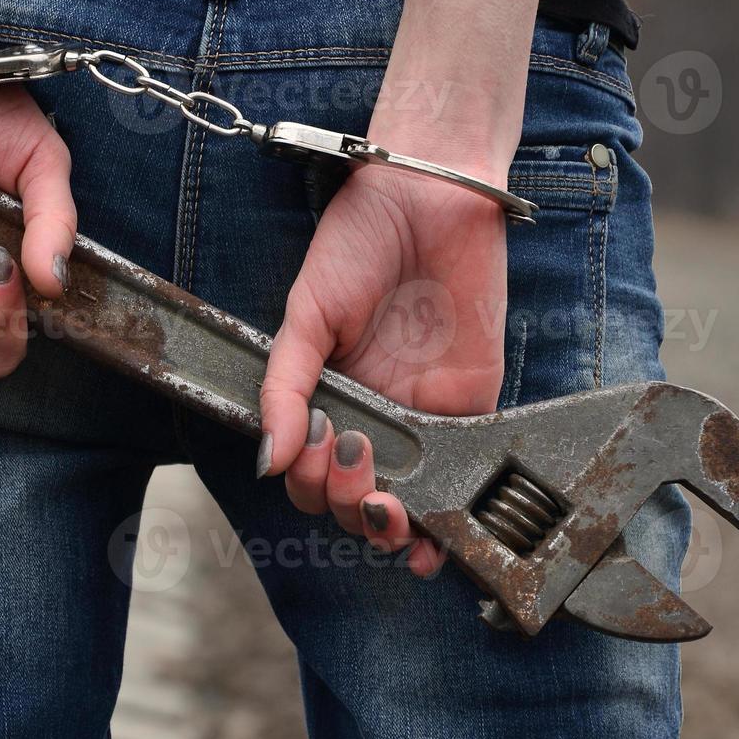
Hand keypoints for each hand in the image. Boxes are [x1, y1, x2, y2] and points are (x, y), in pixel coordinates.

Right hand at [259, 166, 507, 576]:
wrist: (429, 193)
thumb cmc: (360, 240)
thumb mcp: (306, 311)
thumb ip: (286, 386)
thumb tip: (267, 461)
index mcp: (328, 395)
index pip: (309, 473)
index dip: (308, 479)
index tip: (316, 440)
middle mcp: (372, 416)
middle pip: (351, 500)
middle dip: (343, 500)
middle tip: (348, 453)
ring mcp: (422, 418)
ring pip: (403, 506)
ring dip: (386, 527)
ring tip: (384, 508)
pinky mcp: (471, 408)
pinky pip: (460, 480)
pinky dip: (445, 525)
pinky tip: (428, 545)